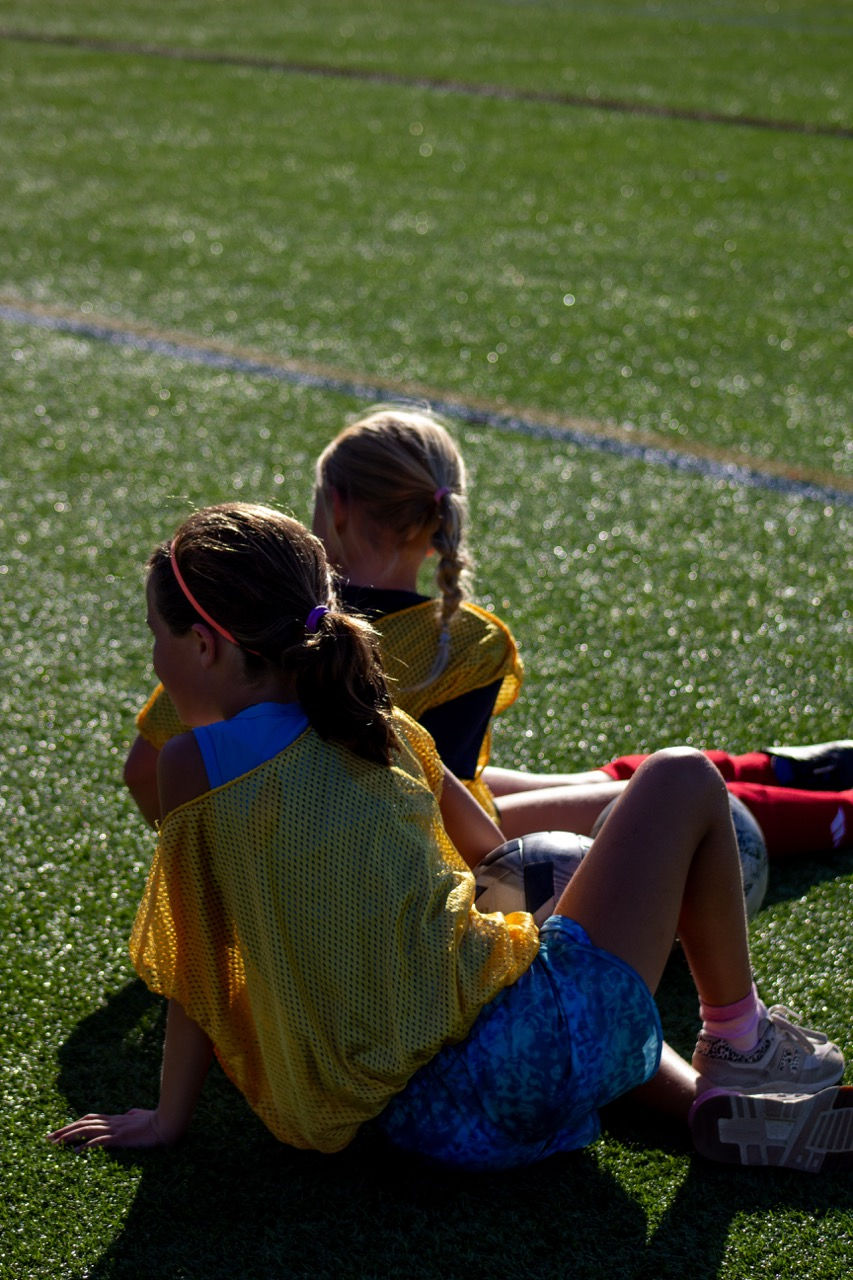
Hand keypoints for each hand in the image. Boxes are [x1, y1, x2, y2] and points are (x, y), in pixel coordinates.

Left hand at [47, 1107, 173, 1150]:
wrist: (168, 1123)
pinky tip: (77, 1152)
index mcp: (116, 1119)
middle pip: (83, 1124)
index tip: (61, 1131)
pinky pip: (100, 1141)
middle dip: (65, 1130)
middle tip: (48, 1138)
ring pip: (87, 1130)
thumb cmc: (157, 1120)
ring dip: (70, 1137)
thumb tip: (128, 1113)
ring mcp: (116, 1129)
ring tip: (55, 1143)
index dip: (74, 1124)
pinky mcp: (122, 1138)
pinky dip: (87, 1146)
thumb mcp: (140, 1116)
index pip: (90, 1119)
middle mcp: (113, 1122)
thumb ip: (132, 1114)